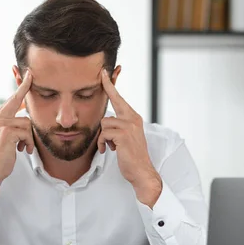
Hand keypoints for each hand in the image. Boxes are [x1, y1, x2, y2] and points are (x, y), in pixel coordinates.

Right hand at [0, 71, 33, 199]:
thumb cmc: (1, 156)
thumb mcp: (7, 138)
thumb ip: (13, 126)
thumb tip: (27, 119)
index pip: (11, 99)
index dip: (21, 87)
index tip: (28, 74)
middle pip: (17, 100)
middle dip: (24, 87)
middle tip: (31, 74)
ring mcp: (0, 123)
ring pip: (27, 122)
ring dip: (30, 138)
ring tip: (24, 148)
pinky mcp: (6, 131)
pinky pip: (27, 132)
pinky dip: (28, 143)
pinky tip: (22, 151)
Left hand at [98, 69, 161, 206]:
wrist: (141, 172)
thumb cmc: (132, 157)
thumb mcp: (126, 138)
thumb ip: (119, 127)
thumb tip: (106, 124)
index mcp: (134, 118)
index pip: (120, 98)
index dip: (111, 85)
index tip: (105, 72)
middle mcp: (133, 118)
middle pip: (114, 100)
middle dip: (107, 86)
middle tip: (102, 72)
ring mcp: (129, 125)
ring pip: (104, 122)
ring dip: (103, 137)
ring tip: (110, 146)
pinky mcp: (123, 134)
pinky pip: (103, 133)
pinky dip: (102, 143)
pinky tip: (108, 150)